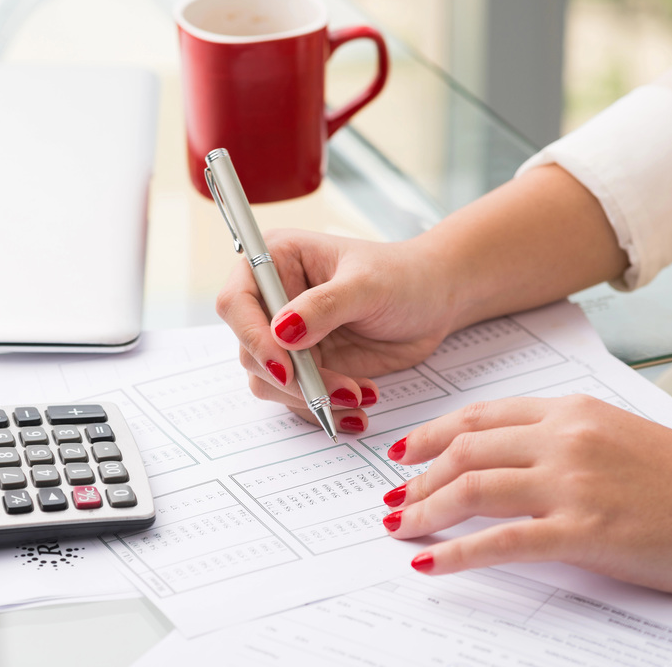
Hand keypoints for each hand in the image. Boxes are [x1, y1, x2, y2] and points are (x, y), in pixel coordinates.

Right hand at [215, 229, 456, 432]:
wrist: (434, 302)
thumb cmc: (403, 277)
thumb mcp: (368, 285)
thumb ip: (324, 305)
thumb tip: (281, 332)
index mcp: (275, 261)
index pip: (236, 301)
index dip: (252, 336)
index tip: (285, 367)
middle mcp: (272, 300)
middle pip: (250, 350)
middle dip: (293, 379)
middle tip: (341, 391)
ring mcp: (287, 337)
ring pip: (270, 382)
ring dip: (312, 398)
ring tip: (360, 395)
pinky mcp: (306, 367)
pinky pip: (297, 399)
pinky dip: (325, 410)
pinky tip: (358, 408)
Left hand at [384, 394, 671, 595]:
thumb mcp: (616, 436)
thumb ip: (559, 439)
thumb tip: (504, 460)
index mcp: (571, 411)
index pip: (480, 417)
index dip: (431, 435)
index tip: (402, 452)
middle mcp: (565, 439)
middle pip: (466, 451)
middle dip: (419, 478)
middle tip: (393, 499)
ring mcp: (573, 484)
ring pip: (473, 489)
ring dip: (426, 510)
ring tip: (400, 528)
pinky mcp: (585, 531)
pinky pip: (502, 541)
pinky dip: (457, 553)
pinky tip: (431, 563)